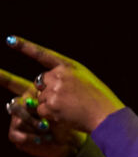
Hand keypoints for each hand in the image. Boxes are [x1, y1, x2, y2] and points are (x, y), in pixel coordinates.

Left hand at [4, 37, 123, 135]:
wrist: (107, 116)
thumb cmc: (100, 101)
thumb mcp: (86, 81)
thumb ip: (66, 79)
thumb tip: (41, 88)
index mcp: (70, 66)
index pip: (43, 54)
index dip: (25, 47)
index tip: (9, 40)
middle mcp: (60, 75)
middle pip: (40, 82)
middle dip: (47, 91)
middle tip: (66, 100)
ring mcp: (54, 90)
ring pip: (40, 98)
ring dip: (50, 106)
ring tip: (71, 110)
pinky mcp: (51, 105)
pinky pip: (41, 111)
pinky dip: (50, 116)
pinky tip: (66, 116)